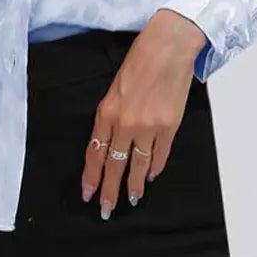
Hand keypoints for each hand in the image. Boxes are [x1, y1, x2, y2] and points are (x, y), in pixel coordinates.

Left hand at [80, 10, 206, 218]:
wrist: (169, 47)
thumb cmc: (141, 60)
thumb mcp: (115, 87)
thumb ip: (112, 115)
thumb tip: (112, 141)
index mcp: (107, 111)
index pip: (95, 152)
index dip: (91, 176)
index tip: (88, 192)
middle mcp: (125, 122)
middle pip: (114, 165)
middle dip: (109, 190)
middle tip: (106, 209)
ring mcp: (149, 126)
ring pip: (138, 165)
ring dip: (134, 185)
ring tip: (131, 199)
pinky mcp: (169, 125)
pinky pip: (159, 154)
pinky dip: (155, 167)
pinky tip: (151, 176)